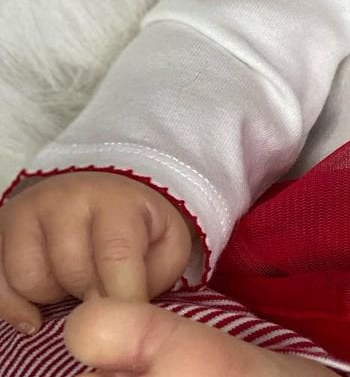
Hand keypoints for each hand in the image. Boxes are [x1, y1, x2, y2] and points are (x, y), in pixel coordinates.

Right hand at [0, 171, 194, 331]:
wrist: (103, 198)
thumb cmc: (139, 230)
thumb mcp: (165, 244)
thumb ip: (156, 273)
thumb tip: (129, 311)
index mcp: (116, 200)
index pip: (115, 254)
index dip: (121, 296)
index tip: (126, 318)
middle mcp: (68, 199)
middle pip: (72, 271)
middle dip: (90, 296)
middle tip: (102, 292)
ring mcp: (29, 213)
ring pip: (30, 279)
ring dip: (53, 297)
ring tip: (74, 286)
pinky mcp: (1, 231)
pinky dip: (13, 307)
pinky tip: (36, 315)